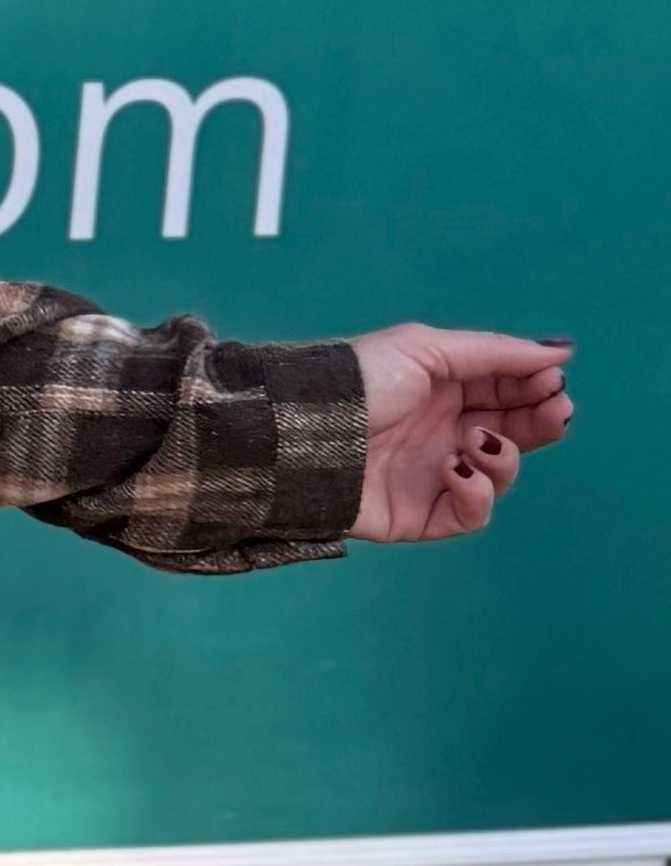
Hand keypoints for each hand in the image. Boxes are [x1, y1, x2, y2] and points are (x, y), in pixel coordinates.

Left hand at [349, 325, 571, 543]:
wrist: (306, 434)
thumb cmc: (361, 382)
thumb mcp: (427, 349)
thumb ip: (495, 352)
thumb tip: (560, 351)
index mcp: (444, 390)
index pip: (507, 392)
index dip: (536, 388)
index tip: (555, 381)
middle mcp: (443, 433)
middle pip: (512, 434)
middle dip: (538, 423)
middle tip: (555, 411)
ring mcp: (432, 476)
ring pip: (499, 475)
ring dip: (504, 457)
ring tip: (478, 440)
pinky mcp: (419, 516)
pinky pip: (469, 515)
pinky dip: (475, 494)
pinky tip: (456, 469)